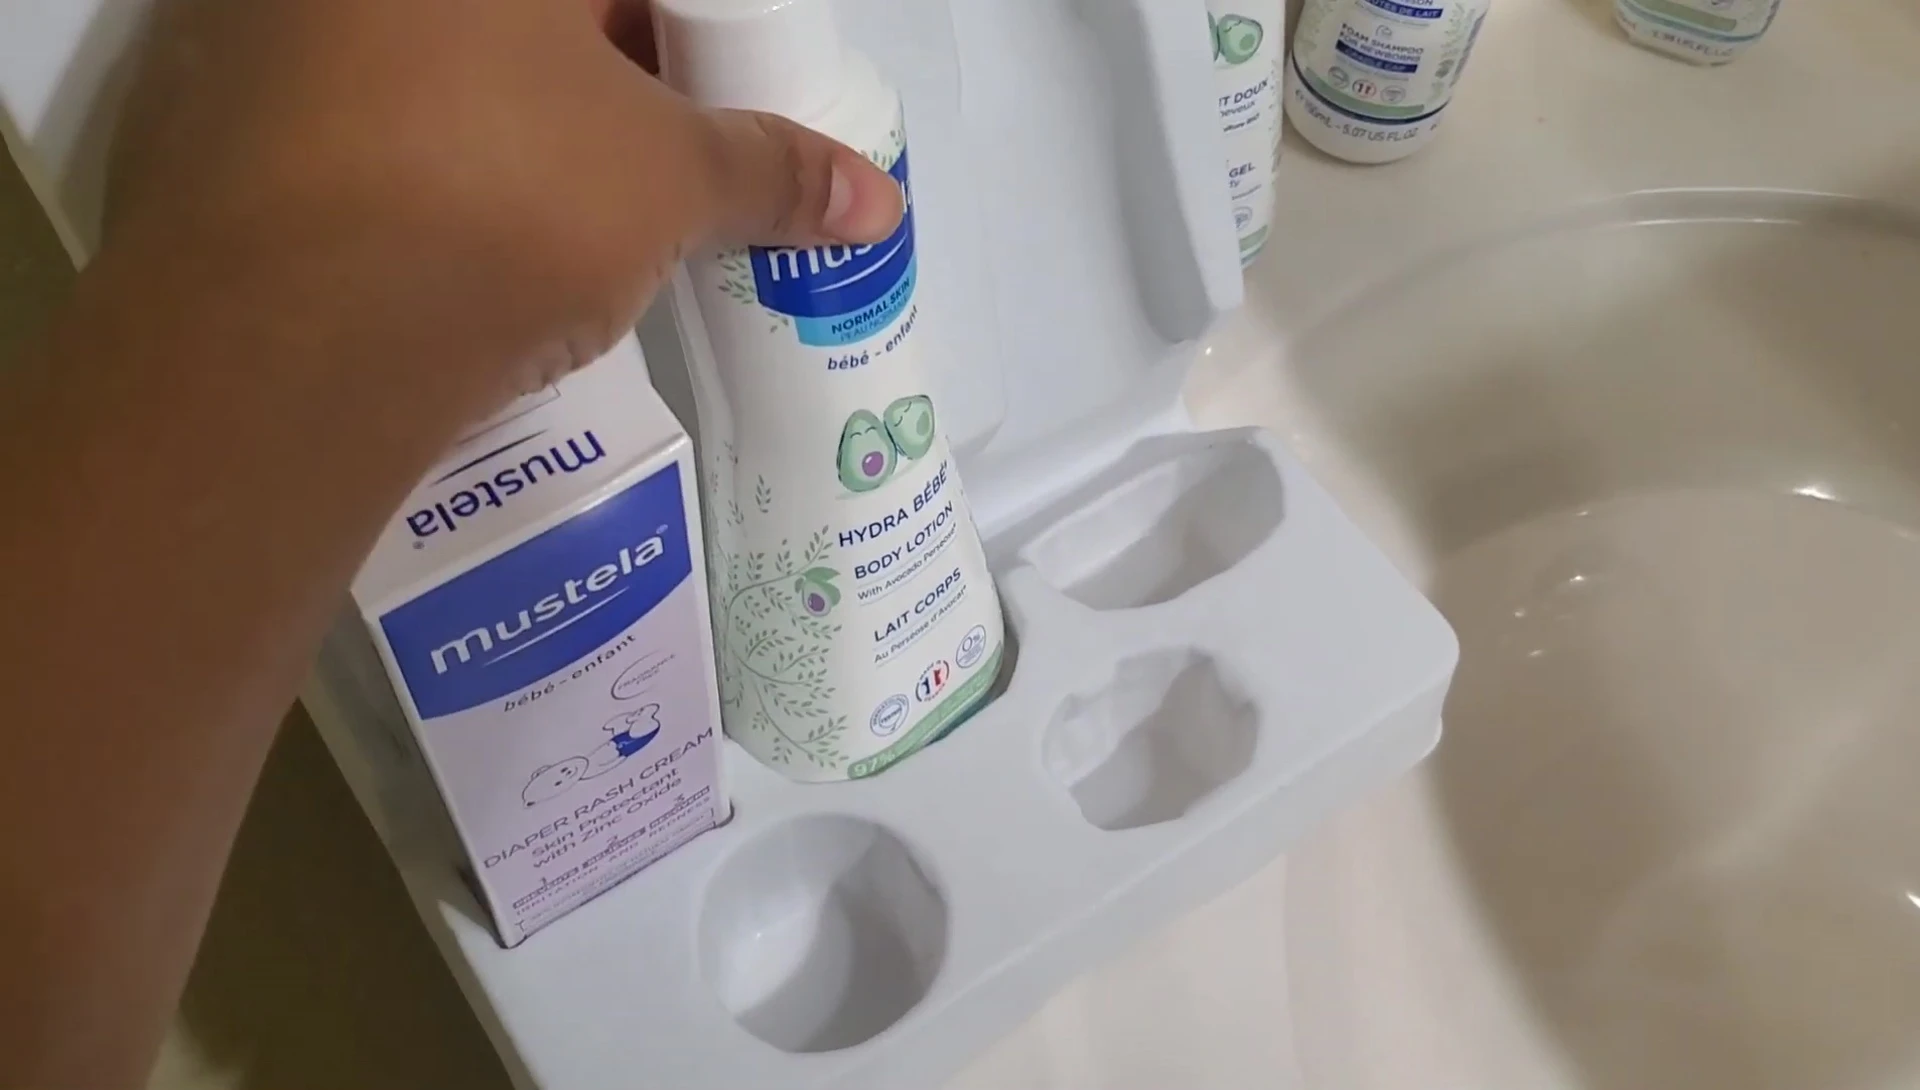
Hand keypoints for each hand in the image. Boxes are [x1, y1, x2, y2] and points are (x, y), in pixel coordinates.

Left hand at [104, 0, 903, 408]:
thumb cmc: (500, 202)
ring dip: (510, 124)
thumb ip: (768, 170)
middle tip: (663, 160)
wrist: (283, 341)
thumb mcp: (668, 182)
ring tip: (571, 224)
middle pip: (521, 14)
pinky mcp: (198, 115)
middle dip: (604, 73)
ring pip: (428, 64)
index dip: (686, 34)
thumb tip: (872, 198)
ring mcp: (256, 27)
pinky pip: (343, 123)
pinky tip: (455, 251)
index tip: (715, 95)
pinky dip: (413, 168)